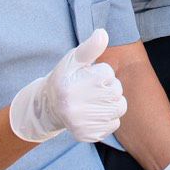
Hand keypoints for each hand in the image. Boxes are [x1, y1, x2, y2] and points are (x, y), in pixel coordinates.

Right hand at [9, 28, 126, 143]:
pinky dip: (109, 118)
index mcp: (69, 84)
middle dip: (110, 87)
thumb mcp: (73, 60)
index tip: (90, 76)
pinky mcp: (86, 135)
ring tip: (97, 100)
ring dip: (113, 102)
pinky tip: (95, 113)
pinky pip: (114, 124)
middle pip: (116, 91)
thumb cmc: (66, 78)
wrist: (50, 107)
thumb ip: (89, 48)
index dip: (103, 72)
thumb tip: (102, 33)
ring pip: (119, 108)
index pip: (107, 73)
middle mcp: (72, 106)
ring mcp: (79, 123)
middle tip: (94, 89)